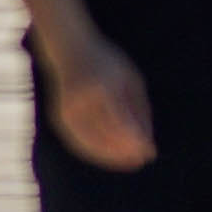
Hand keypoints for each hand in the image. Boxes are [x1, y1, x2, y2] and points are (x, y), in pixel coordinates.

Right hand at [40, 34, 158, 173]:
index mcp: (104, 88)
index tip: (150, 153)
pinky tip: (110, 155)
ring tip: (128, 162)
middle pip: (106, 136)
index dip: (136, 142)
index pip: (122, 123)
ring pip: (90, 143)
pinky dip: (95, 152)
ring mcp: (68, 109)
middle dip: (125, 152)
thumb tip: (147, 144)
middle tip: (141, 161)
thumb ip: (139, 111)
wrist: (69, 48)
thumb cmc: (108, 64)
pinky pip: (78, 142)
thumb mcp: (131, 81)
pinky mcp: (60, 116)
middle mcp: (83, 100)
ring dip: (110, 157)